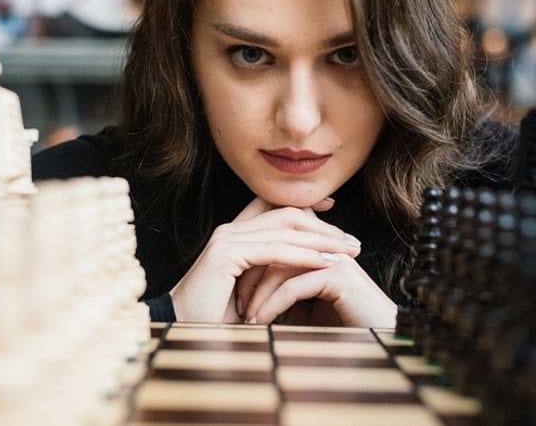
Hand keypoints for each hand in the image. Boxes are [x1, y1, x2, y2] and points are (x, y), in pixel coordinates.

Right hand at [168, 196, 360, 322]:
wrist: (182, 329)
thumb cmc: (216, 317)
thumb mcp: (252, 288)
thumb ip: (272, 271)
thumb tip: (309, 267)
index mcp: (234, 234)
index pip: (275, 208)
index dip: (306, 206)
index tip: (334, 210)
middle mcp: (230, 230)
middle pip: (287, 215)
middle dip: (324, 226)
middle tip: (353, 242)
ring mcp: (227, 239)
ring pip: (285, 229)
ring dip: (322, 240)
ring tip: (348, 252)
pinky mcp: (226, 255)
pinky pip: (275, 251)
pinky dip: (304, 255)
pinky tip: (325, 263)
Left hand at [242, 252, 396, 327]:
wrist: (378, 341)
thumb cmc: (341, 326)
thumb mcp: (304, 307)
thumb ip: (282, 293)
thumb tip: (245, 298)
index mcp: (317, 246)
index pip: (274, 242)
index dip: (251, 264)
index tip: (233, 291)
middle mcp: (324, 246)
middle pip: (272, 249)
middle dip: (249, 277)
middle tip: (233, 303)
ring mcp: (332, 258)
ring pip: (279, 268)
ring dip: (258, 294)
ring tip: (245, 317)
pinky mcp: (338, 275)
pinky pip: (293, 286)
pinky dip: (272, 305)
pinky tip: (260, 322)